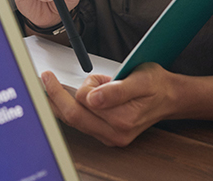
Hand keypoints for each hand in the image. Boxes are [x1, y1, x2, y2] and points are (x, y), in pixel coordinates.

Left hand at [39, 63, 177, 146]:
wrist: (169, 97)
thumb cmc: (155, 84)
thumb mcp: (140, 79)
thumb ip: (116, 90)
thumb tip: (93, 98)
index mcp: (123, 119)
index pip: (83, 103)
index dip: (72, 85)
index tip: (51, 75)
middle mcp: (115, 133)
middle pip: (73, 116)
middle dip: (55, 96)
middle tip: (44, 79)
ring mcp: (110, 136)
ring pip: (74, 121)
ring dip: (63, 102)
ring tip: (59, 85)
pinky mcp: (106, 135)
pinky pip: (80, 123)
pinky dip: (71, 108)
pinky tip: (70, 97)